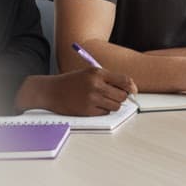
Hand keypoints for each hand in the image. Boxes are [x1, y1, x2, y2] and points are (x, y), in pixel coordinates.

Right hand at [16, 68, 136, 115]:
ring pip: (115, 106)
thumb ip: (109, 79)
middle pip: (122, 95)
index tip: (134, 91)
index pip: (125, 80)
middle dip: (121, 97)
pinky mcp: (87, 110)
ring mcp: (91, 99)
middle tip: (113, 96)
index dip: (132, 87)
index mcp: (97, 73)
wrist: (51, 91)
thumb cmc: (72, 82)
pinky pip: (105, 113)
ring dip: (112, 104)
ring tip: (102, 100)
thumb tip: (129, 89)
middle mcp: (95, 85)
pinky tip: (93, 105)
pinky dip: (103, 110)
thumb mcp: (90, 73)